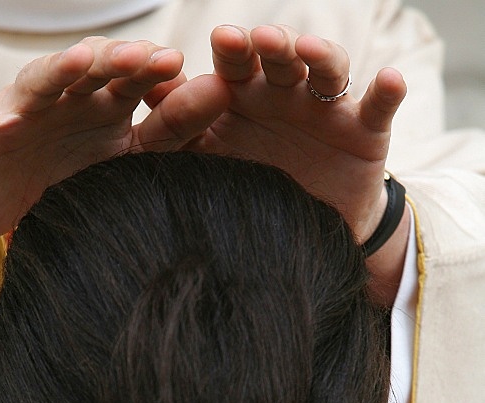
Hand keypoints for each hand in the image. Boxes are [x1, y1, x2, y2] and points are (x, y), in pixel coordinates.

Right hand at [0, 37, 226, 245]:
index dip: (158, 76)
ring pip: (38, 83)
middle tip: (148, 57)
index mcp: (101, 104)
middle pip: (91, 70)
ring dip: (57, 70)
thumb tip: (223, 93)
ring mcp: (19, 112)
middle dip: (118, 60)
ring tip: (79, 61)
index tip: (191, 73)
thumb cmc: (67, 177)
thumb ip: (168, 133)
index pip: (134, 81)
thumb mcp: (123, 160)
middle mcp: (63, 98)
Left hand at [192, 24, 406, 244]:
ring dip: (319, 55)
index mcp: (246, 95)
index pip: (235, 64)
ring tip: (306, 51)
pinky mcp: (366, 129)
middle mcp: (287, 92)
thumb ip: (182, 127)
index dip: (230, 53)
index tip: (218, 44)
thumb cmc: (252, 186)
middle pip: (280, 57)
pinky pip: (378, 105)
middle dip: (270, 46)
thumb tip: (142, 89)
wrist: (304, 232)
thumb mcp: (214, 159)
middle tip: (255, 41)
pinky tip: (388, 80)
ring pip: (327, 70)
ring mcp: (327, 107)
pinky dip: (386, 92)